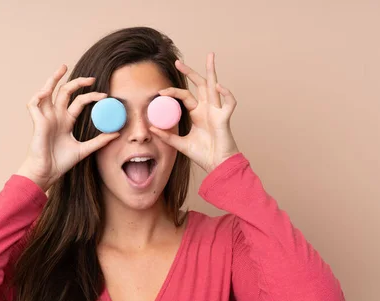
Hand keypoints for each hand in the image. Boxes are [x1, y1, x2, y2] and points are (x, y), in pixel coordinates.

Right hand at [18, 65, 119, 190]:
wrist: (48, 172)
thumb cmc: (61, 162)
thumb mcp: (85, 150)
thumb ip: (99, 141)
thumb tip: (117, 133)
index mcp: (66, 121)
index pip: (79, 101)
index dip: (91, 96)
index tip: (105, 96)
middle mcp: (55, 116)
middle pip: (64, 92)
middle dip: (76, 82)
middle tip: (91, 78)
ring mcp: (45, 117)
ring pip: (47, 92)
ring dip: (53, 79)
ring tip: (62, 68)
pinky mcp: (37, 122)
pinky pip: (33, 104)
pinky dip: (38, 96)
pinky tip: (46, 91)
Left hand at [149, 53, 238, 173]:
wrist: (216, 165)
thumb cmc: (203, 154)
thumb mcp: (180, 144)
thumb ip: (167, 136)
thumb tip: (151, 128)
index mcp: (197, 113)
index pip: (185, 95)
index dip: (173, 91)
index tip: (160, 92)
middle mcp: (207, 109)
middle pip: (200, 84)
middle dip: (191, 71)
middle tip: (178, 61)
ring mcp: (217, 111)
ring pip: (215, 86)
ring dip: (212, 71)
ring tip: (210, 56)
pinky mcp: (225, 118)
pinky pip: (229, 102)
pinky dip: (226, 93)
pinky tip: (218, 86)